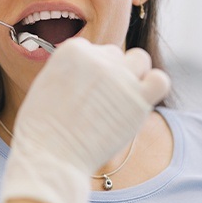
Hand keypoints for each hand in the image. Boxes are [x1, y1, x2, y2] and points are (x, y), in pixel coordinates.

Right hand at [1, 38, 169, 202]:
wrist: (50, 153)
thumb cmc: (42, 125)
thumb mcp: (47, 82)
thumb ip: (71, 68)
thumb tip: (89, 69)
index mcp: (73, 49)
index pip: (92, 49)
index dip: (89, 70)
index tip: (83, 88)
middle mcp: (98, 58)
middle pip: (114, 55)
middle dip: (109, 72)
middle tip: (99, 99)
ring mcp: (120, 77)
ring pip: (140, 60)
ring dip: (133, 74)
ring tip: (121, 97)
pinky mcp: (139, 100)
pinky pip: (160, 81)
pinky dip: (153, 86)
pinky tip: (139, 100)